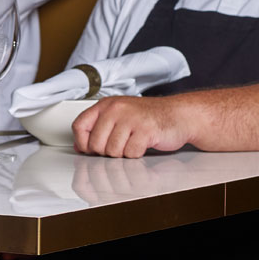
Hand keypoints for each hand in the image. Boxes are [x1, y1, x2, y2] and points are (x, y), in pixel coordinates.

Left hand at [73, 95, 193, 157]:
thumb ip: (98, 128)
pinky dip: (136, 155)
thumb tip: (80, 146)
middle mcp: (116, 109)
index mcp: (106, 105)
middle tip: (120, 146)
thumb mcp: (119, 116)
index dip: (83, 142)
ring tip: (132, 143)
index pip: (79, 126)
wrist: (179, 114)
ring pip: (112, 151)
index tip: (90, 149)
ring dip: (123, 153)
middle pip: (95, 144)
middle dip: (106, 152)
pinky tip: (142, 145)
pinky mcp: (146, 130)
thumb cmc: (148, 117)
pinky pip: (130, 153)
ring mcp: (131, 118)